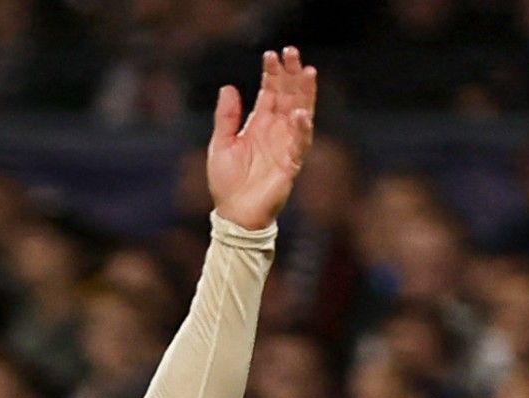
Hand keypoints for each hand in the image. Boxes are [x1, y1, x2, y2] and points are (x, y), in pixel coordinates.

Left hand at [207, 47, 317, 230]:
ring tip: (307, 72)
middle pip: (288, 96)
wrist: (234, 213)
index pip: (270, 92)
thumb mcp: (221, 144)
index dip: (272, 73)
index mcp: (259, 123)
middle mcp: (276, 130)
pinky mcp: (291, 163)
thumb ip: (226, 117)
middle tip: (292, 52)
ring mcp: (286, 144)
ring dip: (305, 93)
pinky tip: (302, 112)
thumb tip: (228, 87)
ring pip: (301, 112)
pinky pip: (301, 142)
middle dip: (291, 74)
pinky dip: (303, 128)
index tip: (271, 55)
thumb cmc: (227, 182)